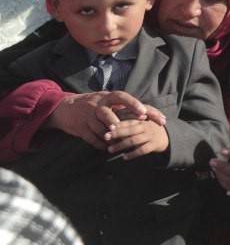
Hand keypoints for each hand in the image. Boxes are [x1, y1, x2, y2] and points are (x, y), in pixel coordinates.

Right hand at [46, 91, 165, 148]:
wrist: (65, 108)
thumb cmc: (94, 105)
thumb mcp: (106, 101)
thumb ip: (123, 106)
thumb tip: (148, 112)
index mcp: (107, 97)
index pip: (121, 97)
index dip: (133, 104)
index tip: (144, 112)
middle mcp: (96, 105)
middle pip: (106, 113)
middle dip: (116, 122)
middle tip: (127, 130)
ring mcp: (87, 116)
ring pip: (99, 128)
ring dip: (110, 137)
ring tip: (119, 142)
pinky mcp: (79, 127)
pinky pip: (90, 137)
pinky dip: (100, 143)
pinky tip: (106, 147)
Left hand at [105, 117, 168, 159]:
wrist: (166, 137)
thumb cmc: (149, 129)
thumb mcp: (142, 123)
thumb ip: (130, 123)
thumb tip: (111, 124)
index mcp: (142, 120)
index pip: (129, 121)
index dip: (119, 124)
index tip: (108, 127)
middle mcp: (146, 127)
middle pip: (130, 130)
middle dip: (117, 133)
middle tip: (105, 137)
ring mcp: (150, 136)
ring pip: (134, 141)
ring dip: (121, 145)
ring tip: (110, 150)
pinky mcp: (153, 145)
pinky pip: (142, 150)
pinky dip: (132, 154)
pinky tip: (124, 157)